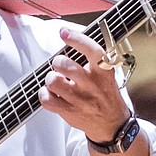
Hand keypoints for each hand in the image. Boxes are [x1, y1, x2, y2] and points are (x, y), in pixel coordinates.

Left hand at [39, 27, 131, 142]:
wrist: (111, 123)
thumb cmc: (105, 94)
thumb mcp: (107, 73)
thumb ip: (92, 58)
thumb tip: (70, 37)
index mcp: (104, 71)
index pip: (92, 50)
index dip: (76, 39)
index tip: (64, 32)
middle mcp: (92, 84)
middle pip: (66, 65)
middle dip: (58, 62)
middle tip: (60, 65)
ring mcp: (80, 99)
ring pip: (53, 81)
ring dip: (50, 78)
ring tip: (56, 80)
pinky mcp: (69, 112)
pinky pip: (47, 99)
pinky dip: (44, 94)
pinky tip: (51, 93)